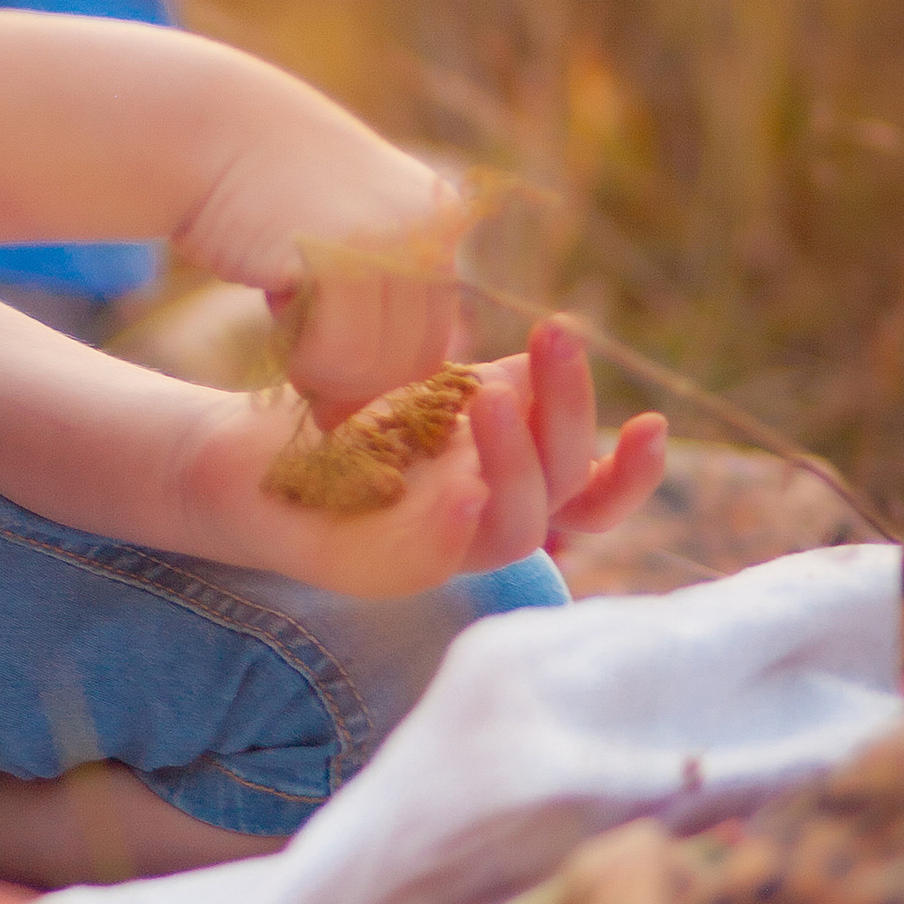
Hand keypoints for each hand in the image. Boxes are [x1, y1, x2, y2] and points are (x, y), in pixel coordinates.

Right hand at [172, 93, 472, 424]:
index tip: (327, 374)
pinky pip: (340, 350)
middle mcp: (429, 229)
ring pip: (377, 364)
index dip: (378, 372)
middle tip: (299, 367)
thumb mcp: (341, 231)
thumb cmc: (259, 190)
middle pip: (415, 357)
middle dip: (353, 380)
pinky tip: (274, 313)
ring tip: (284, 334)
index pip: (431, 336)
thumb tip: (359, 409)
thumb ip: (371, 294)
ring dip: (324, 372)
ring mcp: (390, 240)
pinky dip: (303, 356)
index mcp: (438, 220)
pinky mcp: (343, 256)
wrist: (208, 130)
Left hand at [185, 319, 668, 600]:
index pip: (594, 502)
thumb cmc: (358, 430)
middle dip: (569, 414)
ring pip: (512, 533)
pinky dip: (453, 528)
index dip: (633, 475)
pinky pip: (430, 563)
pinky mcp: (375, 569)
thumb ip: (511, 386)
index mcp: (509, 495)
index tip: (654, 423)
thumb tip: (564, 348)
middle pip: (560, 496)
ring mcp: (435, 558)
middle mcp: (484, 532)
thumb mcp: (447, 396)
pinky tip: (460, 487)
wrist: (249, 461)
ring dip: (514, 463)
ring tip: (491, 397)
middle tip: (556, 334)